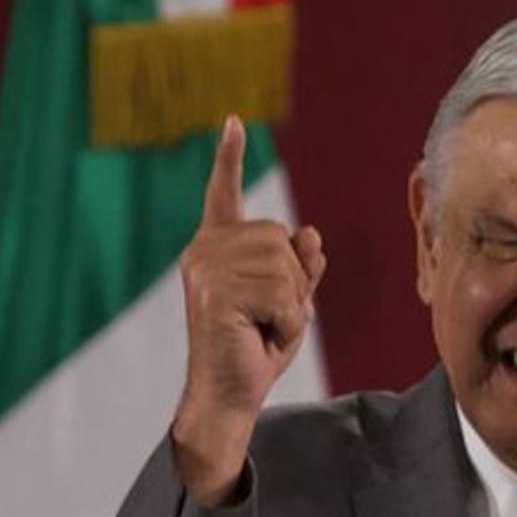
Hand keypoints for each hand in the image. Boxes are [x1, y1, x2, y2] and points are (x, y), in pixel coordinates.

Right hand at [172, 116, 325, 505]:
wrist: (229, 394)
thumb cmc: (256, 347)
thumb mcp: (289, 300)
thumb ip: (299, 266)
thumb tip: (311, 234)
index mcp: (217, 247)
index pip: (225, 195)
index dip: (230, 159)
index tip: (233, 122)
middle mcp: (205, 251)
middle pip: (282, 237)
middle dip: (294, 282)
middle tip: (267, 317)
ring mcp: (207, 270)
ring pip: (287, 268)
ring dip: (291, 306)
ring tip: (262, 328)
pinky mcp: (217, 293)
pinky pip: (285, 295)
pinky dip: (289, 323)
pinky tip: (261, 337)